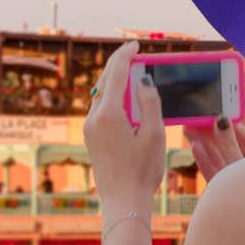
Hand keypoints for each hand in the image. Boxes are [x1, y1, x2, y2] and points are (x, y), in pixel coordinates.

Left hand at [82, 42, 165, 213]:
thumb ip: (150, 103)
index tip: (135, 44)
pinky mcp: (91, 137)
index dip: (126, 55)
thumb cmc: (142, 170)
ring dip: (116, 82)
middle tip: (135, 54)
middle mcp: (94, 118)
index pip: (116, 73)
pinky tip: (126, 98)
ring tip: (134, 73)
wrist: (122, 200)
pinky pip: (100, 109)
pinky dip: (113, 98)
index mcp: (109, 113)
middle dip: (119, 65)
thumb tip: (144, 80)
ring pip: (101, 95)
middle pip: (105, 82)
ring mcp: (89, 128)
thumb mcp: (155, 133)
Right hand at [185, 117, 244, 182]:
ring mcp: (233, 179)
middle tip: (196, 119)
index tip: (214, 113)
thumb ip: (229, 144)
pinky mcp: (221, 189)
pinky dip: (203, 159)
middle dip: (211, 132)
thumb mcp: (240, 165)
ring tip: (189, 129)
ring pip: (217, 157)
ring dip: (203, 143)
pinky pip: (211, 170)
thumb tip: (221, 121)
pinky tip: (195, 146)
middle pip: (228, 146)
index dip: (229, 124)